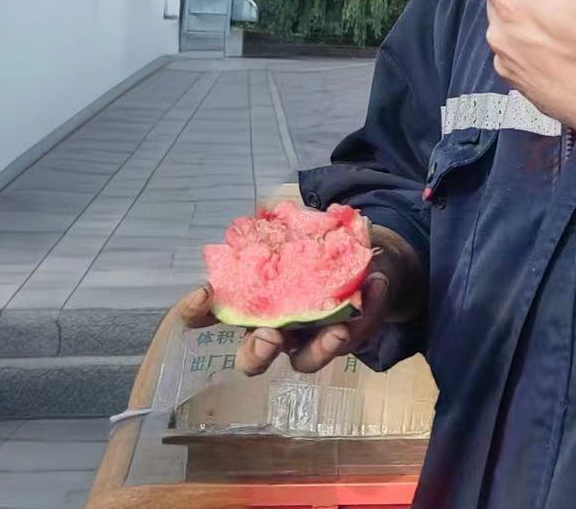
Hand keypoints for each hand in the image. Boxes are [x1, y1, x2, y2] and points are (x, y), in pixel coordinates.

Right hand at [178, 223, 422, 375]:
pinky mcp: (349, 335)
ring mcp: (310, 338)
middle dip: (256, 353)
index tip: (202, 294)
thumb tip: (266, 215)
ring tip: (338, 329)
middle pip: (253, 358)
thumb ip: (281, 227)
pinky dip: (370, 306)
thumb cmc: (319, 246)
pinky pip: (358, 331)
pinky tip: (378, 283)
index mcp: (253, 301)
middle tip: (269, 336)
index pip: (213, 314)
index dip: (198, 311)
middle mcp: (274, 329)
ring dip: (321, 348)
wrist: (369, 258)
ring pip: (306, 360)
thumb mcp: (299, 230)